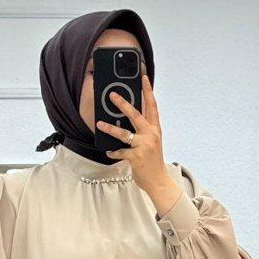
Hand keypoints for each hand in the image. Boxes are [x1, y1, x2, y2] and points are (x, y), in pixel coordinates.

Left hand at [96, 73, 182, 214]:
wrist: (158, 181)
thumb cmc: (153, 161)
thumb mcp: (152, 142)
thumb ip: (144, 129)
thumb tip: (127, 118)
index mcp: (155, 129)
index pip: (152, 106)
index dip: (148, 91)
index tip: (143, 78)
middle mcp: (151, 135)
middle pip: (136, 114)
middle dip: (123, 103)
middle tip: (112, 95)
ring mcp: (144, 145)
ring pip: (124, 133)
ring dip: (110, 128)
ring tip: (100, 124)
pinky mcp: (136, 157)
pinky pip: (120, 151)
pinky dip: (113, 151)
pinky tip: (109, 151)